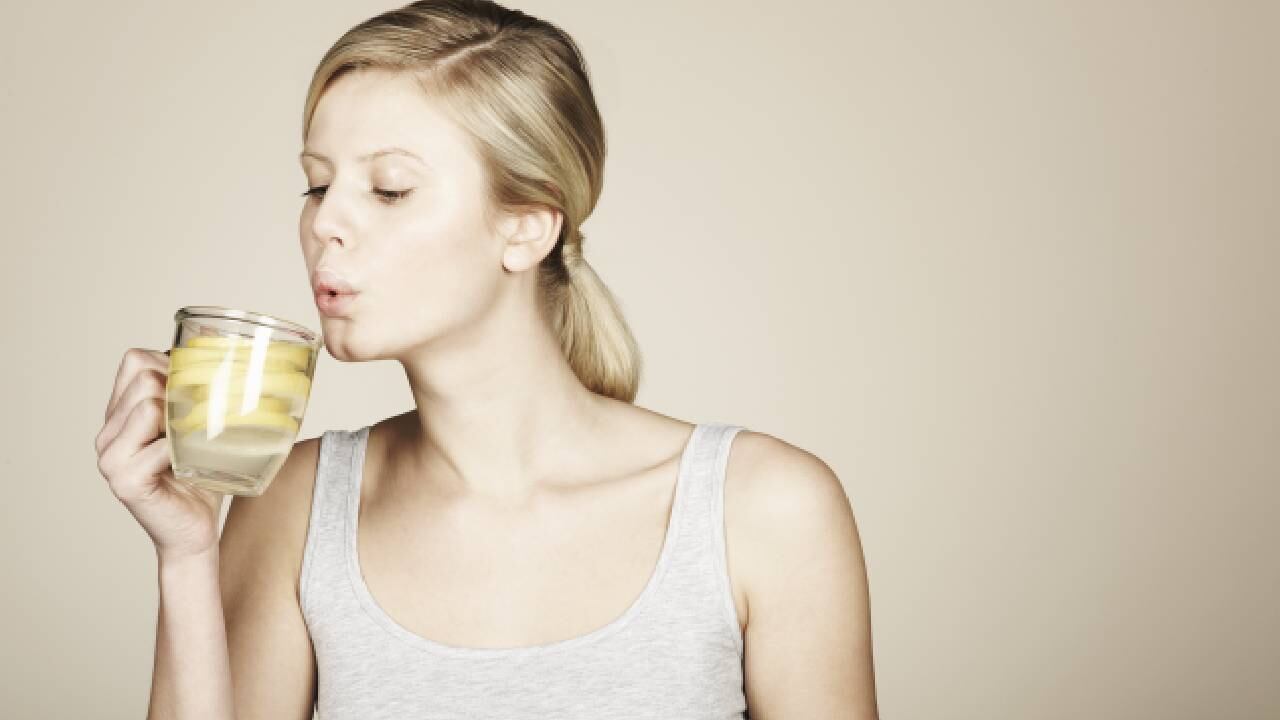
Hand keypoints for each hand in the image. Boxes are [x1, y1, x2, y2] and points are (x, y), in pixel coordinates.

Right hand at [95, 348, 223, 560]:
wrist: (195, 531)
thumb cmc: (200, 476)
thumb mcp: (198, 424)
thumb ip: (194, 387)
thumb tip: (216, 335)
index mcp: (120, 413)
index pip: (135, 361)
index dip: (171, 364)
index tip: (197, 390)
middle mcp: (107, 432)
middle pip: (143, 377)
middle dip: (182, 390)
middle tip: (202, 421)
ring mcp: (110, 457)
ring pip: (148, 404)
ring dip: (184, 418)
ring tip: (195, 443)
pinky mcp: (124, 480)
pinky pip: (158, 444)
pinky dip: (183, 449)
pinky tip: (189, 465)